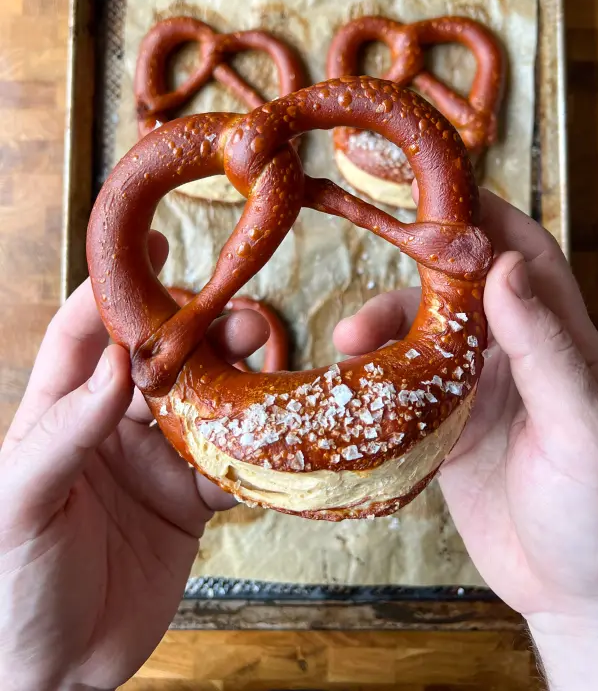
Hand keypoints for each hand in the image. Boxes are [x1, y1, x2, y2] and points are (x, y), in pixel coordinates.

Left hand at [0, 232, 262, 690]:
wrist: (51, 674)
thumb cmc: (9, 588)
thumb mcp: (21, 504)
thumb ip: (64, 432)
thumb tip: (120, 366)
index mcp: (59, 417)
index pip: (86, 336)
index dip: (116, 288)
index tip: (151, 244)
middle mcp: (108, 430)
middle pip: (161, 362)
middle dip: (200, 331)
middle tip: (238, 315)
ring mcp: (151, 464)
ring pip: (203, 404)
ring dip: (236, 379)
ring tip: (264, 354)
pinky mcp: (186, 504)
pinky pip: (228, 465)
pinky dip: (255, 447)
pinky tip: (277, 430)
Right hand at [335, 190, 597, 689]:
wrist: (580, 592)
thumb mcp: (583, 428)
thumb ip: (546, 348)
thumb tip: (503, 268)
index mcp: (558, 339)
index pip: (522, 252)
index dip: (481, 212)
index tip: (432, 184)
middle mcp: (516, 354)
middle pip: (458, 286)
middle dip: (411, 266)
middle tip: (366, 244)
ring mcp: (478, 391)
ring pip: (421, 334)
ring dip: (383, 326)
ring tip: (349, 341)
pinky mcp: (446, 430)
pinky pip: (403, 388)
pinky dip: (374, 379)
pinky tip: (353, 384)